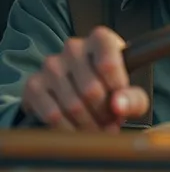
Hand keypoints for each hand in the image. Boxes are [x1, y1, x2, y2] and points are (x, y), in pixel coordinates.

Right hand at [22, 27, 149, 130]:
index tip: (121, 105)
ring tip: (98, 128)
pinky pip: (52, 115)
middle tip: (111, 124)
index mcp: (101, 39)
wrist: (82, 87)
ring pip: (72, 105)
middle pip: (91, 90)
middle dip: (104, 115)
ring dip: (88, 126)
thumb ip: (133, 99)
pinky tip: (78, 131)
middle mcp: (73, 47)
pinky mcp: (34, 84)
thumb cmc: (112, 86)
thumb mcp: (131, 91)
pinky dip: (68, 130)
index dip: (117, 93)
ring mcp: (51, 65)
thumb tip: (118, 106)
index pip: (108, 65)